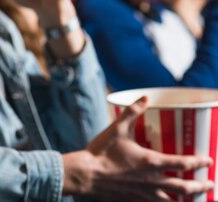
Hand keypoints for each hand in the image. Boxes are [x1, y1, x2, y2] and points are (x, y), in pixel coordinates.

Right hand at [63, 97, 213, 200]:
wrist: (85, 174)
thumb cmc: (101, 152)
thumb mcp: (117, 128)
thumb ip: (132, 112)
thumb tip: (145, 98)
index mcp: (150, 162)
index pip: (183, 163)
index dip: (199, 162)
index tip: (209, 160)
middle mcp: (151, 180)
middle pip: (184, 188)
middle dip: (200, 186)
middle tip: (210, 184)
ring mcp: (143, 193)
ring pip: (171, 200)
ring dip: (186, 199)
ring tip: (194, 197)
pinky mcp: (133, 199)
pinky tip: (165, 201)